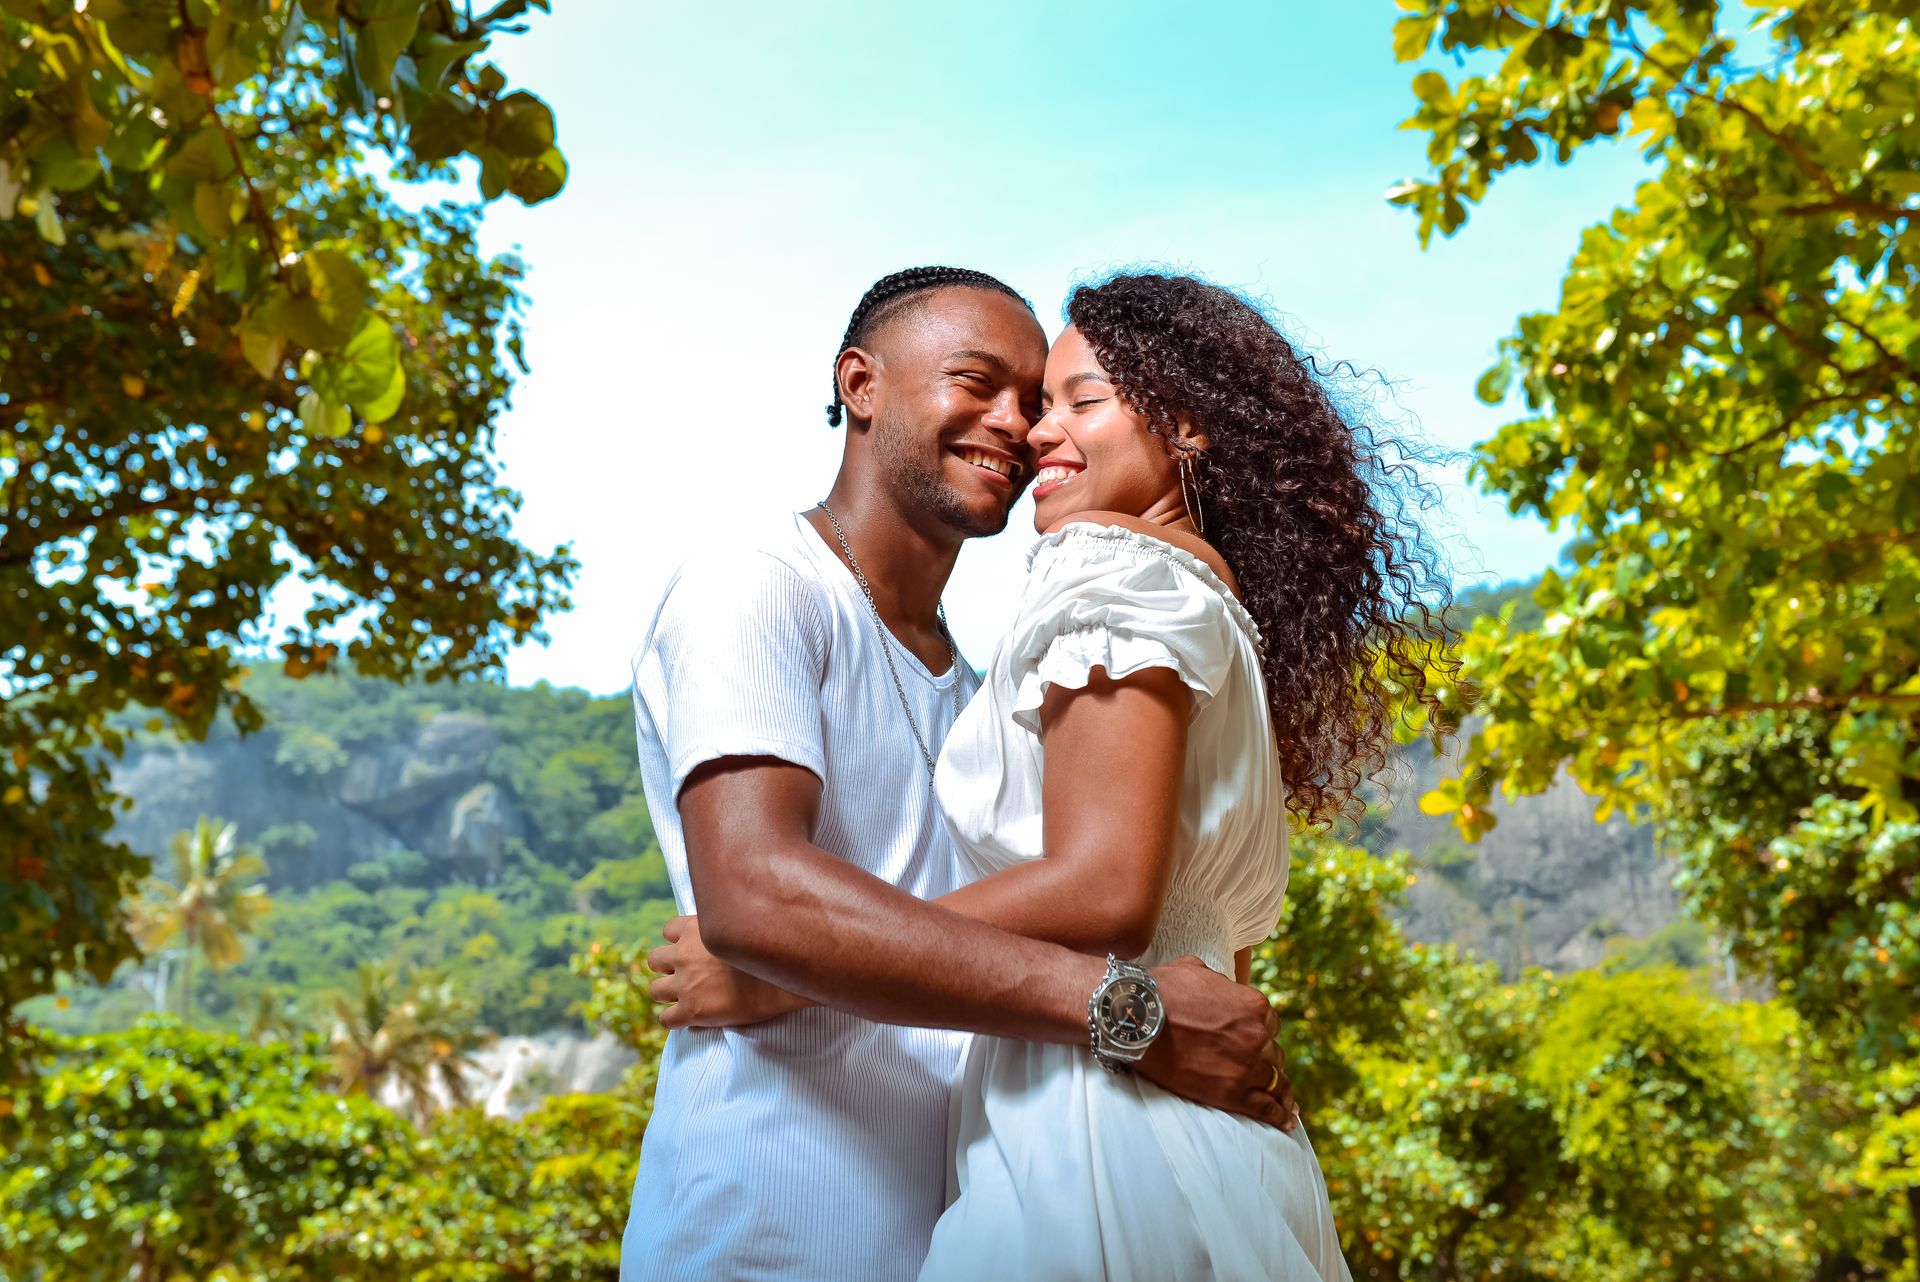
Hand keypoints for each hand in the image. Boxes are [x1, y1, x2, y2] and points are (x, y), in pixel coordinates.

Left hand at [646, 915, 814, 1028]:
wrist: (781, 982)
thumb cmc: (769, 952)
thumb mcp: (741, 926)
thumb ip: (723, 928)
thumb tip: (723, 930)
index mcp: (696, 929)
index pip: (668, 930)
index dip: (677, 942)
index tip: (690, 951)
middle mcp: (684, 954)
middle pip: (655, 960)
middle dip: (667, 968)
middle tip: (686, 976)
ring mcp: (685, 983)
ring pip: (654, 990)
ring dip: (668, 994)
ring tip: (686, 998)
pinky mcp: (691, 1010)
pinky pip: (666, 1019)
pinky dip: (674, 1020)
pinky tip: (689, 1020)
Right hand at [1135, 955, 1297, 1129]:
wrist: (1138, 1018)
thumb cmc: (1162, 990)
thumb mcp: (1196, 970)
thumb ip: (1218, 982)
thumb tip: (1218, 986)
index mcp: (1254, 1006)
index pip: (1271, 1025)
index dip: (1262, 1035)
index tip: (1254, 1044)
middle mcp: (1258, 1036)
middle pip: (1274, 1054)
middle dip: (1266, 1062)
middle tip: (1259, 1072)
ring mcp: (1247, 1066)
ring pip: (1276, 1083)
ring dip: (1281, 1093)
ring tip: (1286, 1104)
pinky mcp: (1233, 1093)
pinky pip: (1266, 1108)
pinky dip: (1279, 1117)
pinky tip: (1287, 1123)